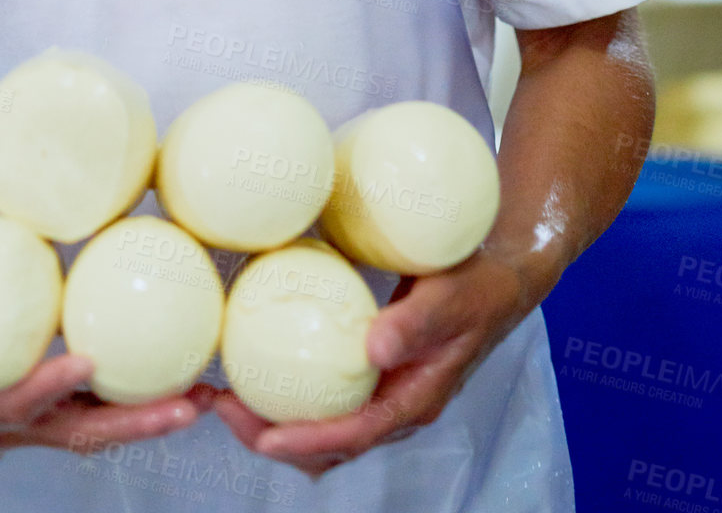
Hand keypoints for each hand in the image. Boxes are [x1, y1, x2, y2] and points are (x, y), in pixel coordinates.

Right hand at [0, 231, 212, 455]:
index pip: (13, 405)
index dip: (47, 387)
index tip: (84, 361)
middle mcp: (9, 429)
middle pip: (79, 434)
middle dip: (134, 423)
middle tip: (187, 405)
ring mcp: (33, 427)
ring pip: (100, 430)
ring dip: (153, 418)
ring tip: (209, 398)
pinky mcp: (48, 415)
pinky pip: (99, 412)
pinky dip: (140, 403)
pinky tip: (185, 383)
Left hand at [204, 249, 532, 479]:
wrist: (501, 277)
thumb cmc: (478, 287)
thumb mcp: (452, 297)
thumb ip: (416, 322)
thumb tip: (372, 348)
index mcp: (415, 400)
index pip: (354, 435)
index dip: (308, 442)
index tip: (264, 436)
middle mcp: (395, 407)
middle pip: (327, 445)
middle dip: (271, 437)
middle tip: (220, 405)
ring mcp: (383, 394)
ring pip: (322, 427)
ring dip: (274, 419)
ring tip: (226, 391)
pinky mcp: (373, 374)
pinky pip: (325, 396)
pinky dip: (291, 390)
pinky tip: (259, 359)